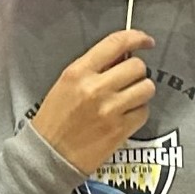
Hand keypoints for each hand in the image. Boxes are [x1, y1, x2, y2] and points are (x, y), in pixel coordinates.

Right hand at [29, 29, 156, 174]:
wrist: (48, 156)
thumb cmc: (54, 120)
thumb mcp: (65, 85)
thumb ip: (92, 69)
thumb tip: (121, 58)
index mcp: (78, 72)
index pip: (116, 43)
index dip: (137, 37)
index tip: (146, 41)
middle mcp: (96, 88)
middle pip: (137, 66)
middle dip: (137, 72)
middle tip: (128, 81)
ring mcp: (109, 110)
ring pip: (146, 88)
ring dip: (141, 92)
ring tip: (128, 100)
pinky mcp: (120, 130)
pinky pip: (144, 112)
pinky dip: (138, 113)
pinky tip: (124, 117)